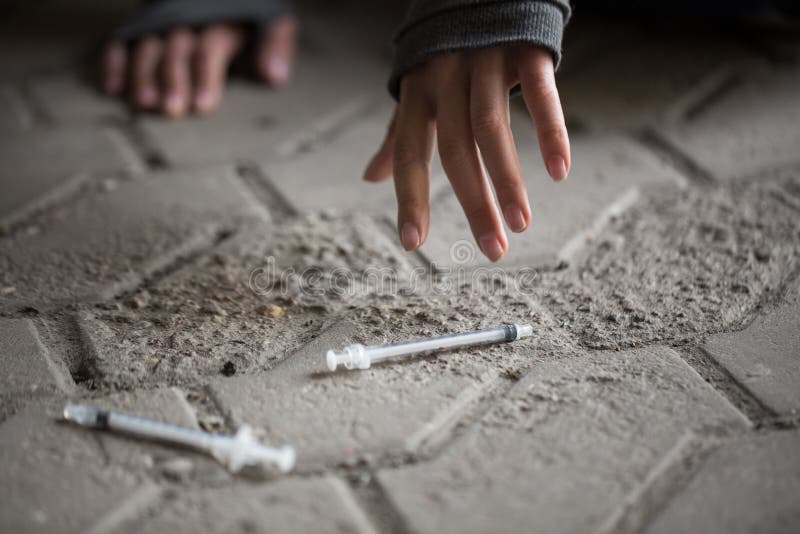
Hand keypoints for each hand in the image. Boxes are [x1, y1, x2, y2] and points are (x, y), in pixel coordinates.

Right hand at [101, 17, 296, 116]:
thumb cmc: (248, 18)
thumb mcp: (271, 22)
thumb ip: (276, 45)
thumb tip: (274, 75)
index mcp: (220, 18)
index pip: (210, 47)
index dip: (205, 76)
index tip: (204, 106)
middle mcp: (187, 17)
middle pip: (176, 47)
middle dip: (172, 78)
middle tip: (171, 109)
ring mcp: (160, 21)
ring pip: (147, 45)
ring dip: (142, 75)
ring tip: (144, 104)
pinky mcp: (139, 27)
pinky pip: (120, 41)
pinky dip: (113, 63)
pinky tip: (111, 88)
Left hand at [364, 46, 569, 261]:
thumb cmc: (446, 50)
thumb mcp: (417, 87)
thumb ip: (398, 133)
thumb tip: (370, 178)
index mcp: (418, 92)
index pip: (410, 152)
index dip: (410, 197)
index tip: (413, 243)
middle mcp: (446, 77)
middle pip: (456, 149)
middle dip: (473, 203)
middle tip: (493, 250)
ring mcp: (485, 60)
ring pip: (493, 129)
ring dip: (508, 181)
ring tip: (521, 223)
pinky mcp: (524, 48)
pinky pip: (540, 93)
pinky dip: (551, 132)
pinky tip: (559, 170)